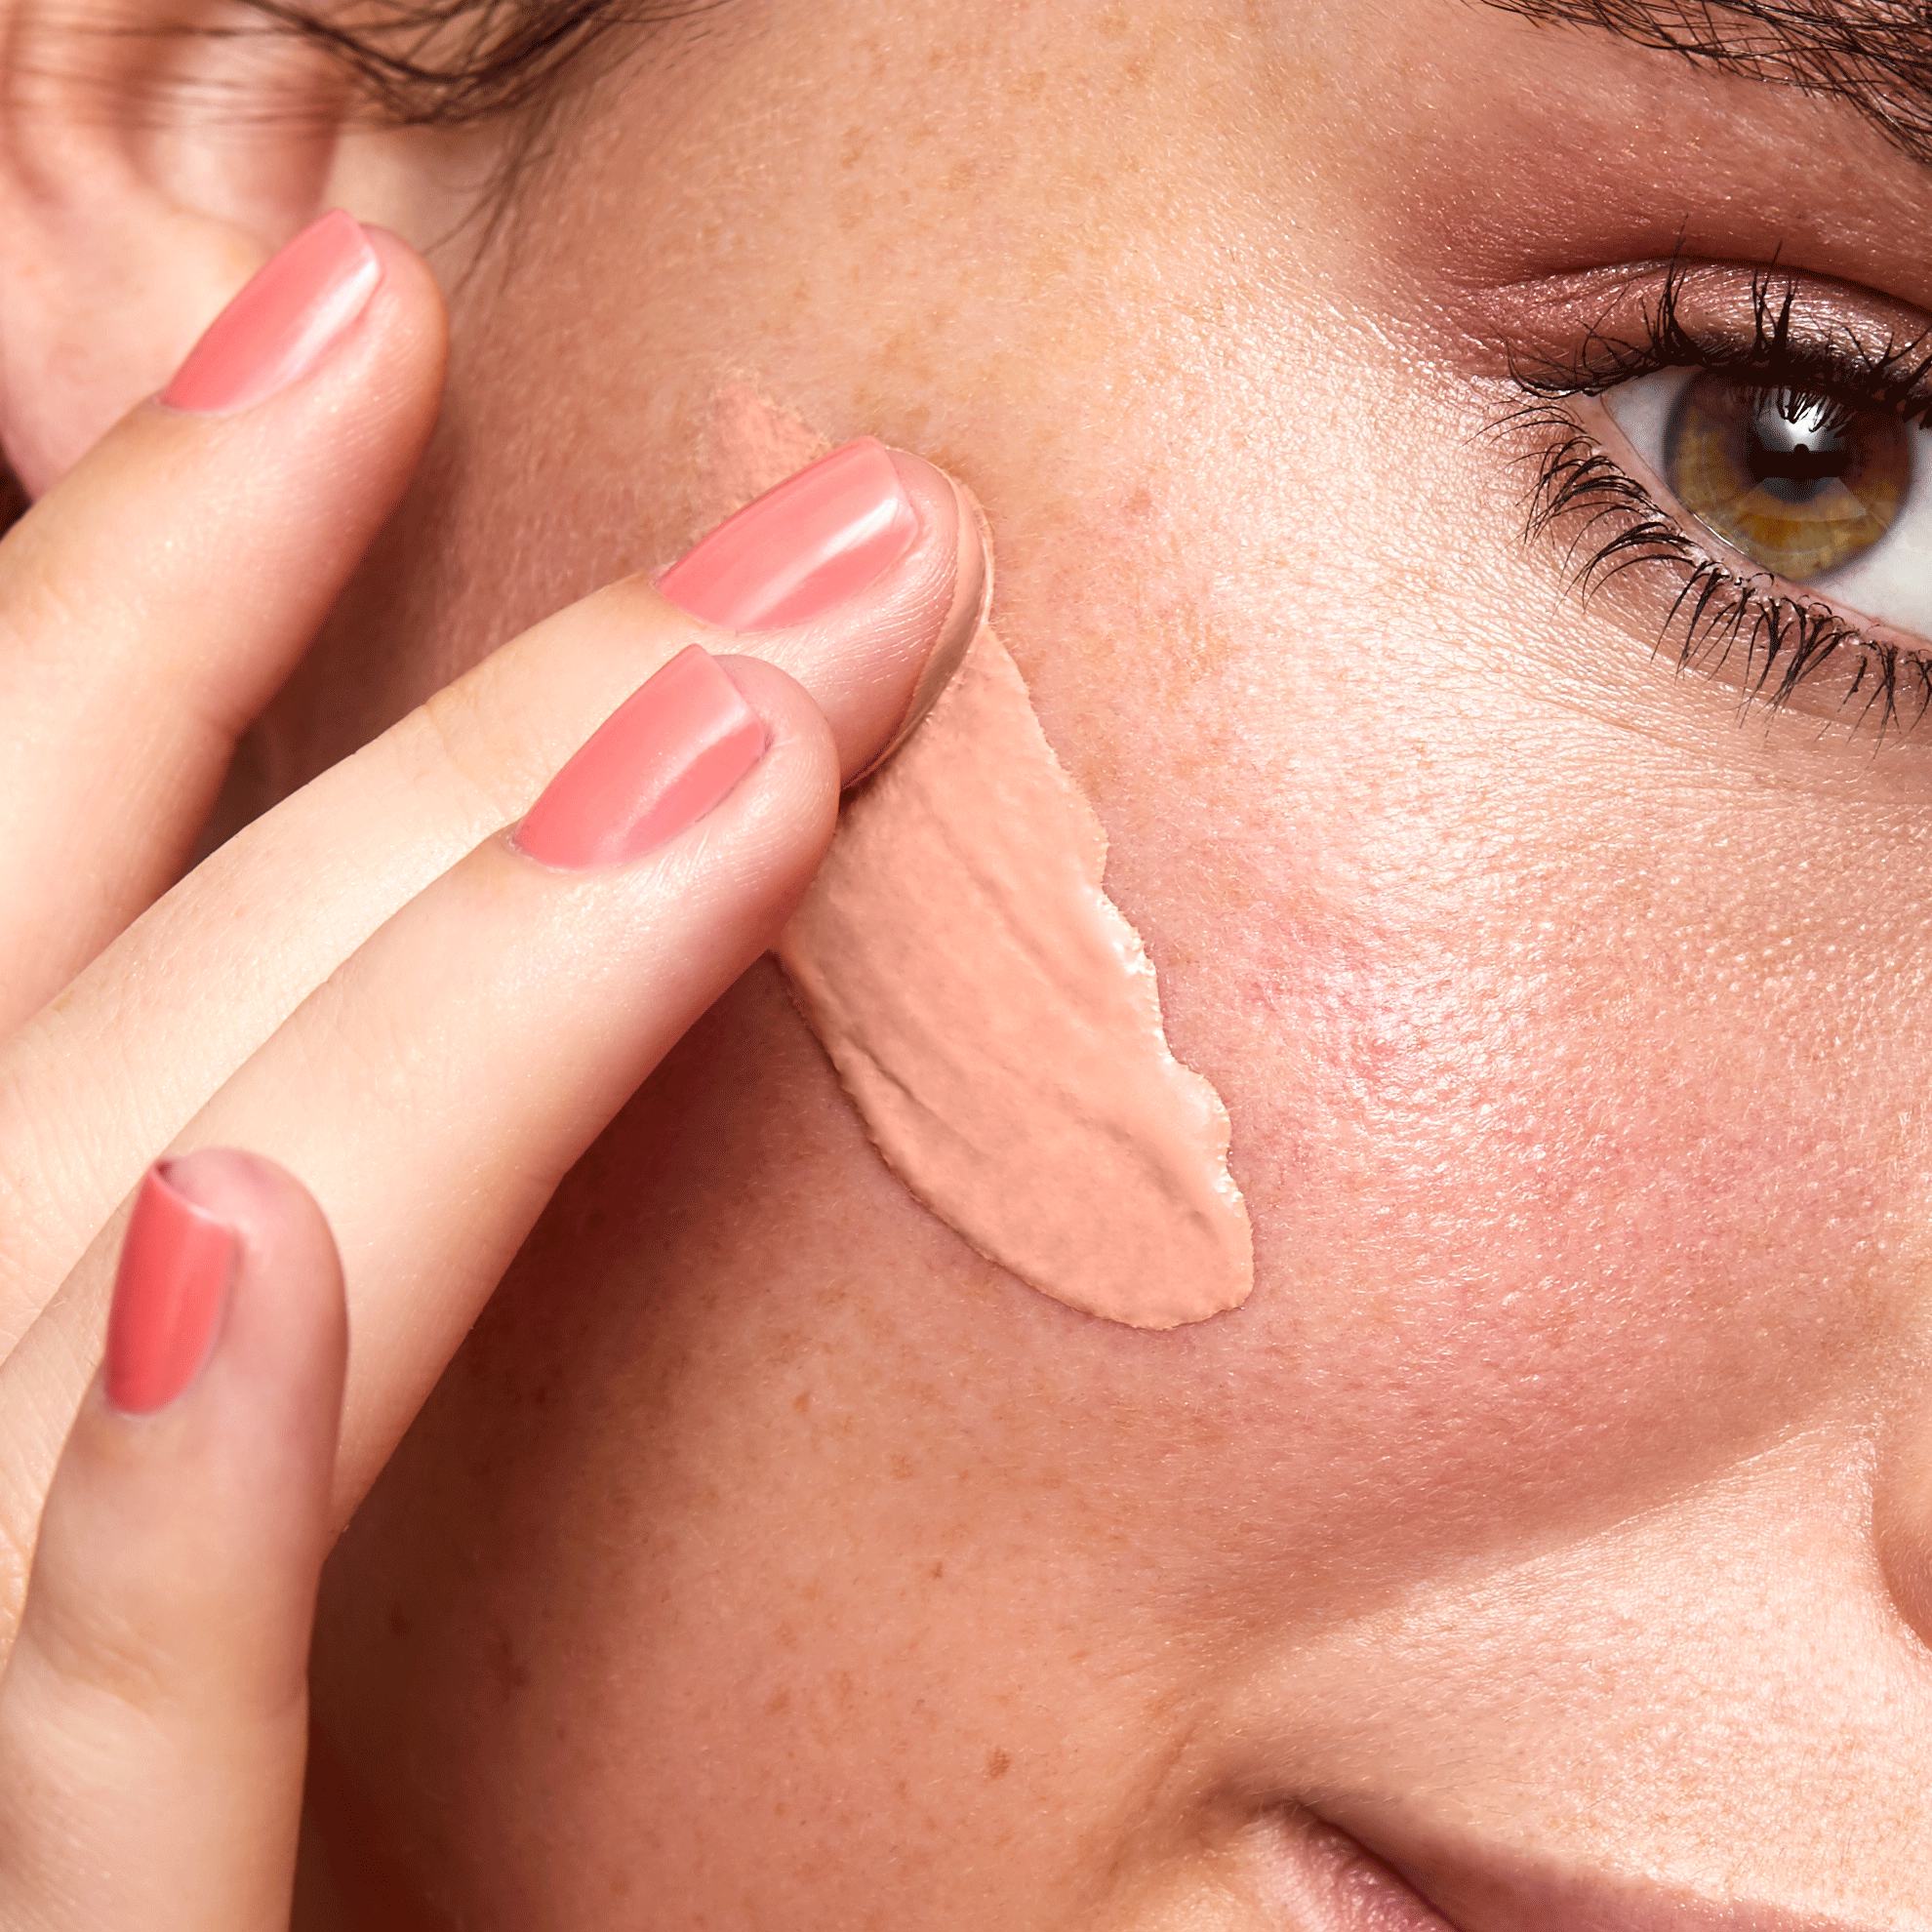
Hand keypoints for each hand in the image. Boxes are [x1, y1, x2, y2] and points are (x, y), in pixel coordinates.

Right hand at [0, 212, 984, 1927]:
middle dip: (457, 735)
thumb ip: (366, 1254)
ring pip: (103, 1290)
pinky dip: (135, 1535)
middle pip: (147, 1035)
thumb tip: (495, 998)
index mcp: (31, 1354)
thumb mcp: (284, 1509)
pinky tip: (251, 1250)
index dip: (157, 607)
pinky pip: (85, 1788)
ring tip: (734, 726)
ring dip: (420, 981)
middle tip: (819, 530)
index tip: (366, 334)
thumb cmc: (338, 1810)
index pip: (73, 942)